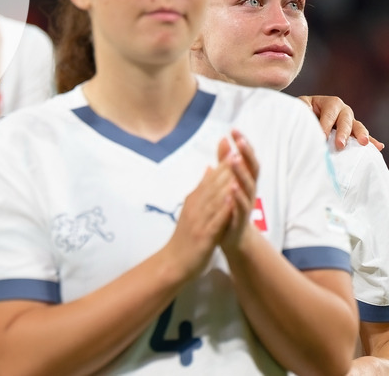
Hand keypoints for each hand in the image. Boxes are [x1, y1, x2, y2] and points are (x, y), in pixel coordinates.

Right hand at [163, 160, 235, 279]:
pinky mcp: (204, 235)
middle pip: (212, 185)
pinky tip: (231, 198)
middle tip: (236, 150)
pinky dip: (223, 208)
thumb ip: (201, 189)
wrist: (173, 262)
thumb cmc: (185, 237)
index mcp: (194, 200)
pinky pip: (215, 219)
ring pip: (214, 198)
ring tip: (235, 169)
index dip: (222, 164)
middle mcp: (196, 207)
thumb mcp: (191, 209)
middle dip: (225, 168)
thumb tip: (208, 168)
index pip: (210, 179)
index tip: (232, 147)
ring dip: (225, 182)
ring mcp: (199, 220)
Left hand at [217, 130, 260, 253]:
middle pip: (252, 169)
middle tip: (239, 141)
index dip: (242, 144)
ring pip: (248, 186)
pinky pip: (242, 207)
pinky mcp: (241, 218)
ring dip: (241, 173)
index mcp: (245, 180)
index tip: (234, 129)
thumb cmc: (230, 205)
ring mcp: (247, 203)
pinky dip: (237, 197)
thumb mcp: (227, 180)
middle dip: (246, 154)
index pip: (246, 158)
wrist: (233, 236)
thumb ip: (225, 162)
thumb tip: (223, 139)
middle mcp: (250, 190)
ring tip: (233, 160)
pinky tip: (231, 188)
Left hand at [299, 95, 383, 150]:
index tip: (321, 137)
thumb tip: (306, 114)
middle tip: (340, 144)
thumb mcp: (302, 104)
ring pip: (357, 127)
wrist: (309, 114)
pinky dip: (371, 141)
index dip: (325, 125)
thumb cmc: (305, 109)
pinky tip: (378, 146)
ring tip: (362, 143)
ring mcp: (351, 121)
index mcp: (331, 102)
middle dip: (343, 133)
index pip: (329, 114)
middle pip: (345, 121)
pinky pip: (364, 136)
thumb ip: (303, 107)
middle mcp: (344, 110)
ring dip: (361, 135)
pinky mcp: (354, 131)